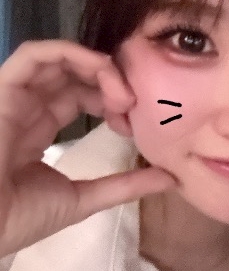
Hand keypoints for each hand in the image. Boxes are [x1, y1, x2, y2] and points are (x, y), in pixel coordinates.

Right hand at [0, 39, 174, 257]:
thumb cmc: (23, 218)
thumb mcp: (84, 199)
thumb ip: (125, 185)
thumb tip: (171, 179)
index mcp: (39, 129)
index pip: (80, 96)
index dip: (111, 98)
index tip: (133, 119)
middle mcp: (27, 108)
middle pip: (73, 74)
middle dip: (110, 79)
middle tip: (133, 101)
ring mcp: (14, 97)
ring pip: (57, 59)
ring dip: (95, 64)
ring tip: (120, 88)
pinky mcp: (3, 90)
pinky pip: (32, 54)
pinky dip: (68, 52)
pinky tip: (98, 67)